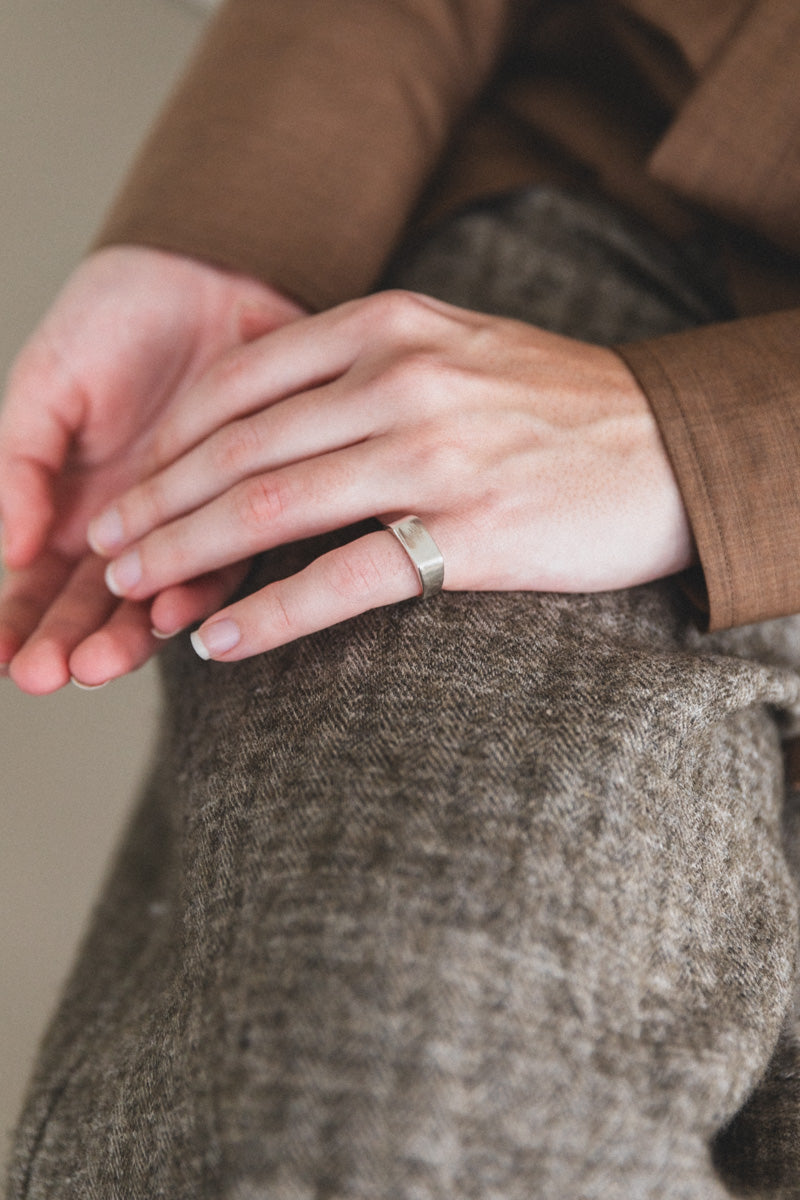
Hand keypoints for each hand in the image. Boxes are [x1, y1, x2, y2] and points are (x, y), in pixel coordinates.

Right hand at [0, 245, 303, 692]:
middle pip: (88, 606)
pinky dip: (195, 589)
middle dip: (67, 642)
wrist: (202, 276)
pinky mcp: (241, 507)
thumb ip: (20, 465)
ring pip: (151, 597)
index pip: (32, 583)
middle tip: (52, 673)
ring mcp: (182, 522)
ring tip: (101, 660)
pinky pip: (221, 560)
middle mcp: (124, 527)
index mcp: (65, 505)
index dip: (14, 624)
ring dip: (124, 634)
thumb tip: (11, 548)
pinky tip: (175, 613)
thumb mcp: (44, 388)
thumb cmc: (109, 326)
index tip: (6, 660)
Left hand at [87, 289, 693, 663]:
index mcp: (390, 325)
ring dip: (185, 555)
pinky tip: (221, 641)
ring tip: (134, 594)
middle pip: (237, 448)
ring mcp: (436, 456)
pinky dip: (270, 615)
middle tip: (104, 548)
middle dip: (153, 504)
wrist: (671, 445)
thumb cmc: (557, 403)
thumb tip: (266, 418)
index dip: (165, 441)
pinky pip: (345, 579)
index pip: (237, 382)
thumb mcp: (454, 346)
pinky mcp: (473, 534)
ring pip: (271, 508)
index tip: (127, 486)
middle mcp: (403, 380)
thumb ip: (364, 363)